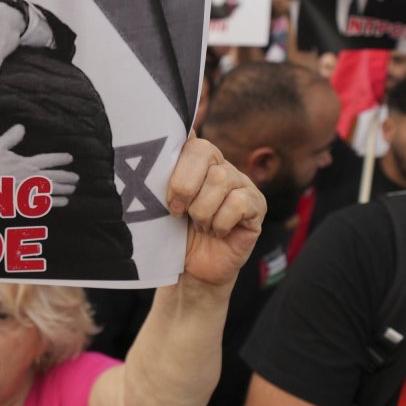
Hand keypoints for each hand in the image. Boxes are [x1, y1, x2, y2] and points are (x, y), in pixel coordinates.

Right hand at [0, 124, 78, 206]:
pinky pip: (45, 203)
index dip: (60, 158)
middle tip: (76, 177)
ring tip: (73, 189)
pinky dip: (57, 202)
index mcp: (26, 163)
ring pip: (52, 189)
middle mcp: (31, 177)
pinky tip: (64, 202)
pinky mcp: (25, 202)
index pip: (48, 159)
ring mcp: (29, 191)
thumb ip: (11, 138)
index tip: (70, 158)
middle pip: (54, 176)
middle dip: (67, 176)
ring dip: (65, 188)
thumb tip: (21, 127)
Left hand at [167, 134, 264, 286]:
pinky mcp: (257, 204)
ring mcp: (241, 183)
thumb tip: (148, 148)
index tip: (161, 184)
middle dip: (183, 185)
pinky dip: (220, 223)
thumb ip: (155, 177)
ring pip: (220, 179)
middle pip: (204, 151)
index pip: (188, 136)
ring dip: (201, 210)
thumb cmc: (174, 234)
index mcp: (193, 160)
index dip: (174, 154)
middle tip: (175, 211)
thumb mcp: (158, 204)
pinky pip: (238, 203)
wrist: (192, 269)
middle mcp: (219, 165)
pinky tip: (217, 232)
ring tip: (199, 225)